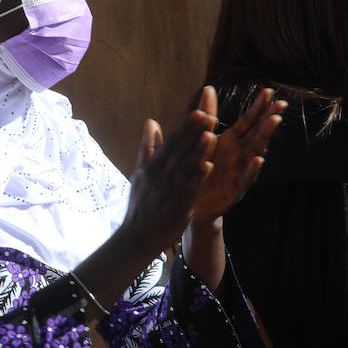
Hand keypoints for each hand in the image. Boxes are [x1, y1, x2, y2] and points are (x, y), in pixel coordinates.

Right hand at [121, 100, 217, 257]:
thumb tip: (151, 122)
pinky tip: (208, 166)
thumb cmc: (141, 203)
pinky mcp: (178, 207)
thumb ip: (148, 147)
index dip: (185, 127)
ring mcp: (169, 191)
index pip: (171, 142)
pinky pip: (189, 190)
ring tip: (210, 134)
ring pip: (186, 167)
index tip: (198, 111)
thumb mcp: (140, 173)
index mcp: (152, 166)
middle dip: (194, 133)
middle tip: (208, 114)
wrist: (138, 237)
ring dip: (198, 151)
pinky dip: (198, 178)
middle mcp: (160, 176)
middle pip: (180, 151)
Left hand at [191, 86, 284, 223]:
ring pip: (255, 152)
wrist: (191, 201)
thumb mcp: (203, 138)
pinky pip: (245, 178)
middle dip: (268, 119)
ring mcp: (241, 170)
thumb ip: (207, 114)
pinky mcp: (236, 189)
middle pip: (257, 133)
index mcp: (232, 140)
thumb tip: (208, 87)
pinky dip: (252, 169)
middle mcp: (240, 153)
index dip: (258, 107)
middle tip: (280, 105)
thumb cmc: (200, 167)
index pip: (249, 120)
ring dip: (264, 137)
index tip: (268, 92)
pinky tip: (258, 159)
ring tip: (273, 121)